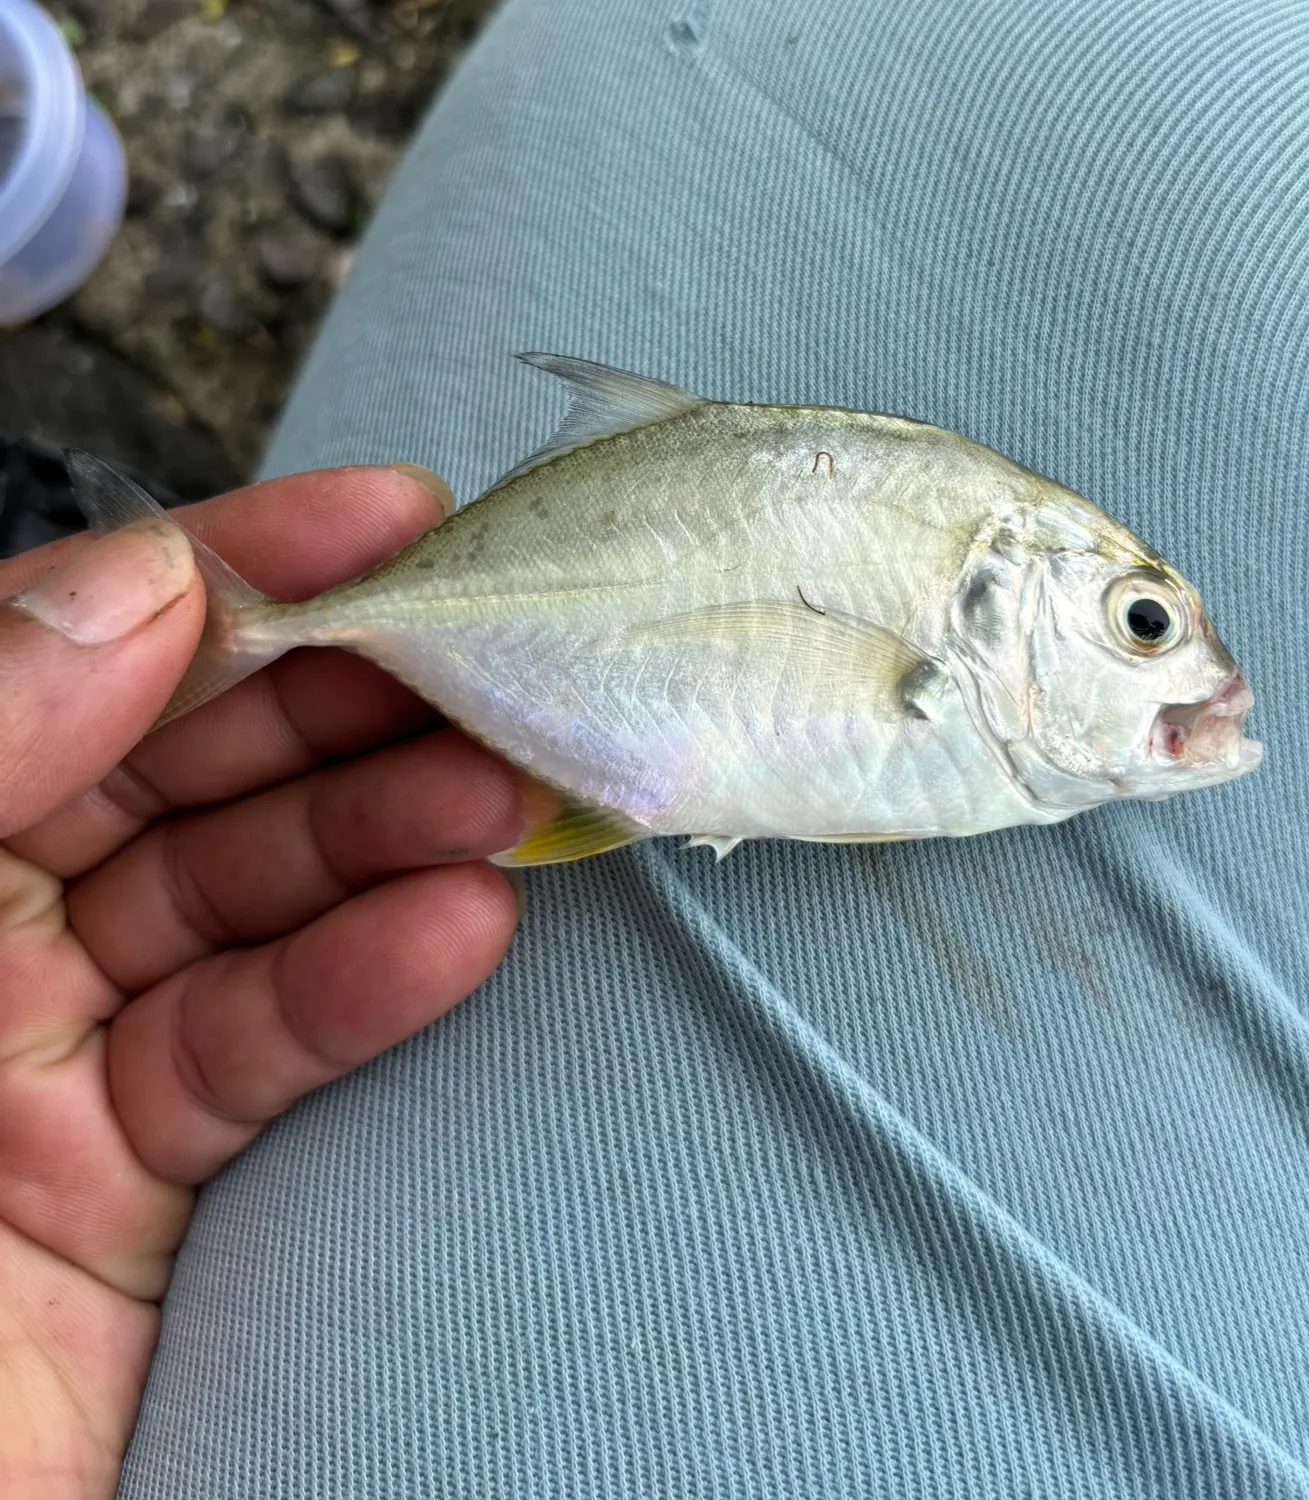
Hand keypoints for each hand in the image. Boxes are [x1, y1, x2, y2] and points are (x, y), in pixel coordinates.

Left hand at [0, 465, 530, 1498]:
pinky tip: (462, 927)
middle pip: (187, 769)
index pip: (77, 654)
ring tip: (507, 797)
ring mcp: (50, 1049)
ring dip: (388, 839)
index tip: (388, 515)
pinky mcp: (131, 1177)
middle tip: (491, 669)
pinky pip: (261, 1049)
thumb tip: (151, 587)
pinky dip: (369, 985)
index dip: (234, 568)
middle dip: (347, 709)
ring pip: (249, 901)